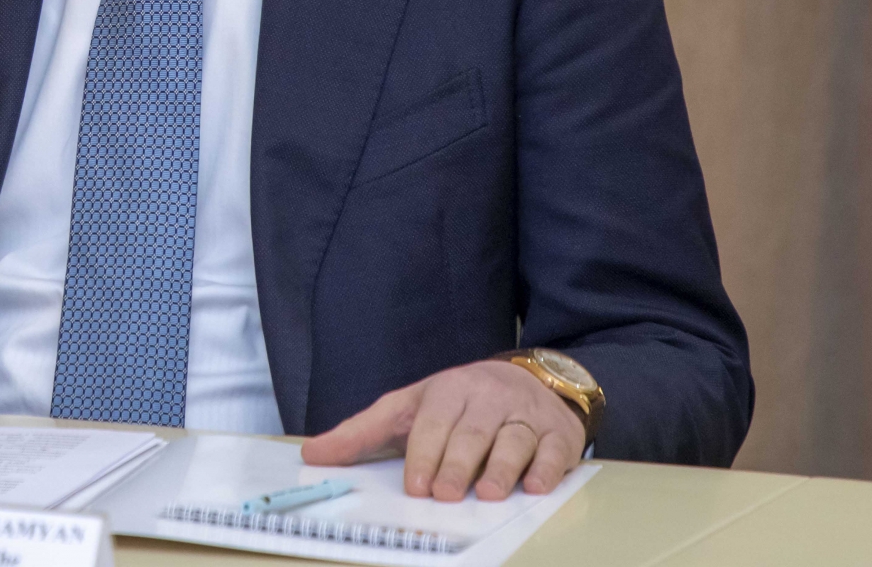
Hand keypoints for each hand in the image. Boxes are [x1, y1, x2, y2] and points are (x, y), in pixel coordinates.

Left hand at [300, 360, 583, 501]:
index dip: (423, 453)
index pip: (433, 420)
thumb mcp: (408, 408)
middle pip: (472, 431)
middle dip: (457, 463)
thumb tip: (312, 454)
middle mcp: (488, 397)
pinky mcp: (558, 432)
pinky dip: (546, 467)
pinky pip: (554, 449)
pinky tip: (534, 485)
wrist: (529, 379)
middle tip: (445, 494)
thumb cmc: (459, 403)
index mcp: (448, 389)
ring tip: (488, 494)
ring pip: (514, 438)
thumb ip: (362, 432)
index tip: (415, 485)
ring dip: (502, 467)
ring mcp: (525, 414)